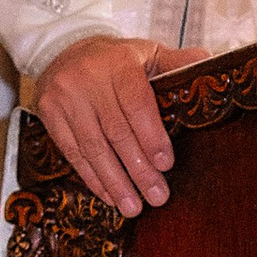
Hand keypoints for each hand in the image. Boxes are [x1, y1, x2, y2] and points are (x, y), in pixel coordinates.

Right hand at [33, 35, 203, 217]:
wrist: (63, 50)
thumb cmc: (115, 59)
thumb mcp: (146, 52)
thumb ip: (175, 62)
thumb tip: (208, 63)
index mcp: (118, 62)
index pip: (136, 103)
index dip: (151, 136)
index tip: (166, 164)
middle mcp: (87, 79)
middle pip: (115, 131)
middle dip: (138, 169)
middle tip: (157, 196)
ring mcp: (64, 98)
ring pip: (92, 147)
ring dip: (115, 182)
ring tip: (133, 207)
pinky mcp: (48, 114)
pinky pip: (72, 152)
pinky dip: (92, 177)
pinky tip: (109, 195)